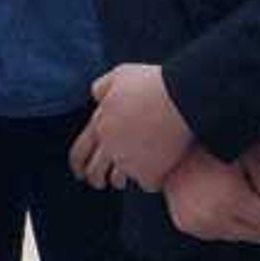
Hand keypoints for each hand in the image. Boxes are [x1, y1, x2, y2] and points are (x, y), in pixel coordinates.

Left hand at [71, 63, 193, 190]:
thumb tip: (97, 98)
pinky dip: (151, 181)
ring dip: (119, 181)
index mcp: (100, 125)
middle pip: (95, 171)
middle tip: (98, 183)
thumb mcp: (120, 76)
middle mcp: (110, 147)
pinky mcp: (150, 173)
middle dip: (95, 179)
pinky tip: (154, 177)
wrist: (182, 100)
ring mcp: (129, 162)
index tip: (79, 172)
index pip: (80, 151)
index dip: (77, 164)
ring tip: (122, 182)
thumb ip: (103, 87)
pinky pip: (147, 184)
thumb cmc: (153, 84)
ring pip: (118, 180)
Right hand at [160, 144, 259, 243]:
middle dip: (257, 216)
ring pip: (236, 236)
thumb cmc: (214, 142)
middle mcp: (210, 216)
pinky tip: (215, 199)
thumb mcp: (253, 154)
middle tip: (246, 189)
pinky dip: (220, 221)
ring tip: (227, 191)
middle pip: (255, 235)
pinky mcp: (184, 224)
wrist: (170, 143)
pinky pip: (216, 234)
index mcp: (230, 199)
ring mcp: (194, 223)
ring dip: (238, 220)